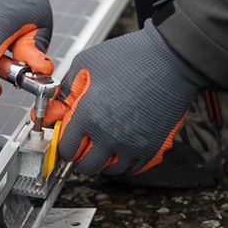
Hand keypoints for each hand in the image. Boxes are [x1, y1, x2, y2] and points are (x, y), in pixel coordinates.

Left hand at [42, 19, 206, 174]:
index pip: (66, 149)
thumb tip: (56, 106)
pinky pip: (134, 168)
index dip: (65, 144)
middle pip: (86, 166)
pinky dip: (126, 161)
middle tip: (84, 142)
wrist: (170, 58)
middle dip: (81, 156)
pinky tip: (123, 146)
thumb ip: (67, 88)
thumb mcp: (86, 63)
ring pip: (110, 170)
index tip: (68, 137)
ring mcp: (132, 144)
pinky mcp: (152, 146)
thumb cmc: (130, 56)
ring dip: (104, 160)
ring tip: (105, 142)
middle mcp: (109, 135)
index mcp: (88, 116)